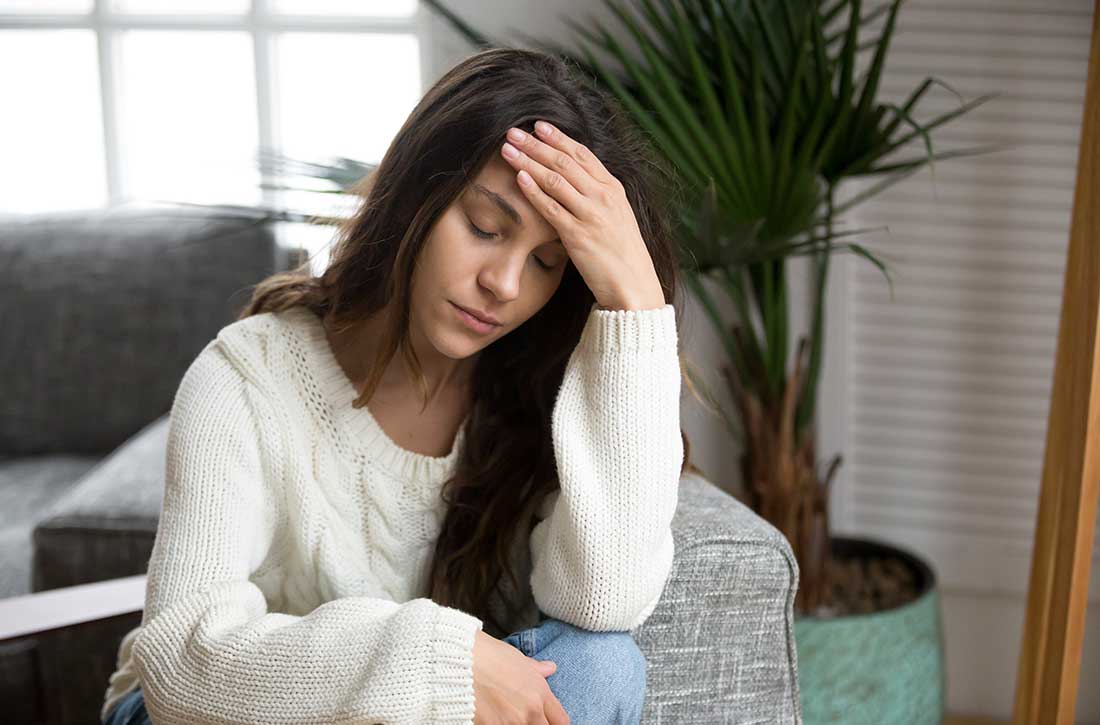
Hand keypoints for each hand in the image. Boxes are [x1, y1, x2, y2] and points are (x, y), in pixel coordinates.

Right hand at [472, 629, 569, 723]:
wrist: (457, 663)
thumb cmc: (487, 655)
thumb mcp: (516, 658)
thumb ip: (536, 669)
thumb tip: (550, 668)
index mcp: (539, 693)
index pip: (561, 721)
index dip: (555, 723)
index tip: (548, 721)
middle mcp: (530, 712)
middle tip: (524, 718)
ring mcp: (510, 724)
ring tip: (505, 716)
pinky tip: (491, 719)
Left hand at [500, 121, 664, 311]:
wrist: (634, 285)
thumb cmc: (622, 254)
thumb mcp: (617, 217)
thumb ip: (598, 197)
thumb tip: (576, 181)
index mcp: (613, 189)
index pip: (583, 154)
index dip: (559, 138)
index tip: (538, 125)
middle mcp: (603, 197)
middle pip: (565, 162)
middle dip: (536, 144)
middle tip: (513, 132)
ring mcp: (591, 215)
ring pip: (555, 180)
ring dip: (529, 162)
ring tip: (508, 149)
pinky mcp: (578, 235)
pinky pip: (551, 208)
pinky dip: (534, 191)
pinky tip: (519, 178)